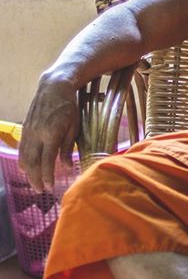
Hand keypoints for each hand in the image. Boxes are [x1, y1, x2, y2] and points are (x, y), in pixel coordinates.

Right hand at [19, 73, 78, 192]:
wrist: (54, 87)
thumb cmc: (69, 107)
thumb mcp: (74, 127)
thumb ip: (68, 147)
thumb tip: (66, 166)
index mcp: (51, 134)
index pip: (46, 161)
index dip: (47, 176)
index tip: (50, 187)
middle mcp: (37, 134)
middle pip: (32, 162)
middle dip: (35, 178)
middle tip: (40, 191)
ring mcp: (29, 131)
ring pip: (24, 156)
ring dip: (28, 172)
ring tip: (34, 183)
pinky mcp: (25, 128)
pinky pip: (22, 148)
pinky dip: (23, 160)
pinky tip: (25, 168)